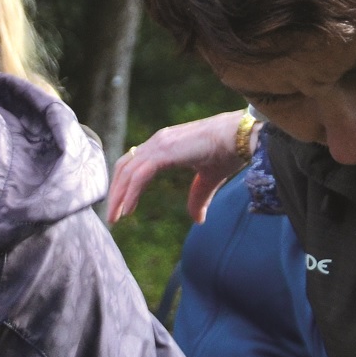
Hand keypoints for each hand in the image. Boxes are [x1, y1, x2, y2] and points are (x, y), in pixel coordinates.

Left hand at [106, 110, 247, 224]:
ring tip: (114, 218)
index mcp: (164, 145)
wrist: (244, 136)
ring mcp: (160, 143)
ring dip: (118, 196)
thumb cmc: (229, 152)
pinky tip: (127, 210)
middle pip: (125, 167)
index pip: (133, 163)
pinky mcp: (165, 150)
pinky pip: (140, 175)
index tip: (120, 206)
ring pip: (128, 171)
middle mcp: (158, 141)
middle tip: (111, 216)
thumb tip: (198, 220)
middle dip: (116, 192)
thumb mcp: (208, 181)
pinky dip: (130, 193)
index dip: (123, 184)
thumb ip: (198, 198)